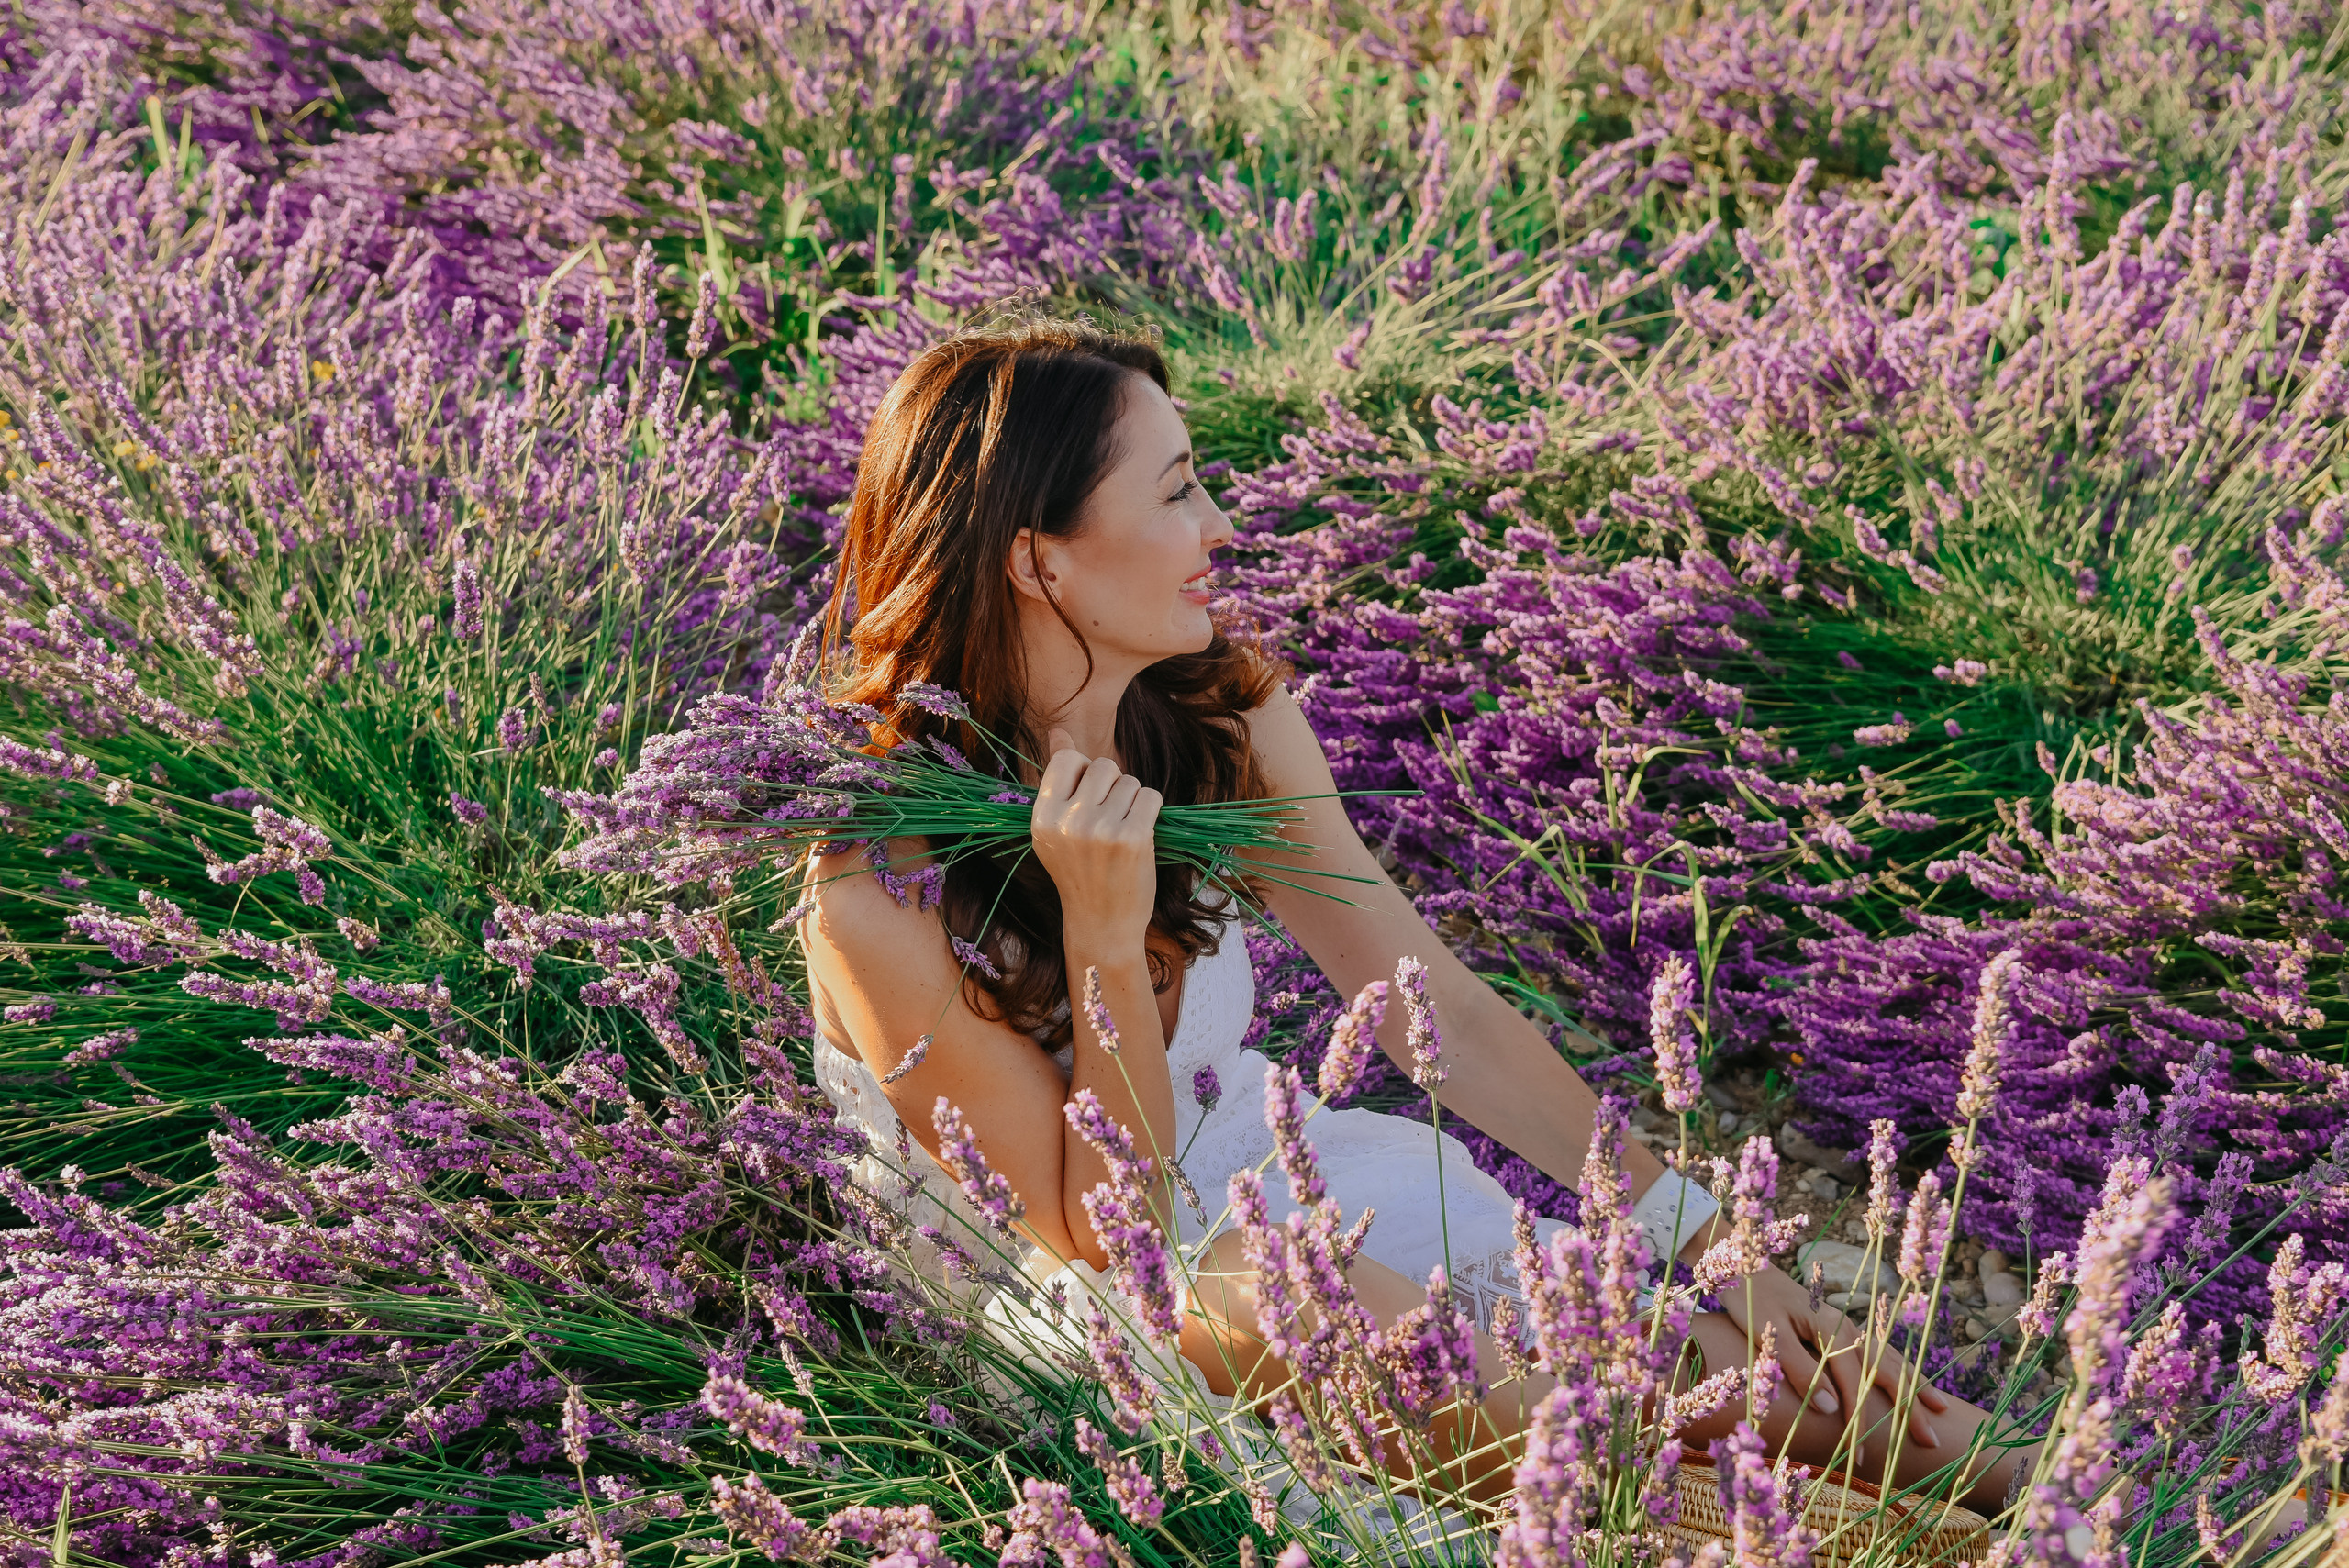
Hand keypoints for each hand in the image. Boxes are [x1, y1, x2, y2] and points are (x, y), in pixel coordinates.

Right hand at [1030, 727, 1161, 940]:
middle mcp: (1069, 821)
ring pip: (1130, 781)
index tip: (1090, 795)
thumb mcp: (1056, 828)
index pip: (1067, 759)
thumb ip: (1057, 779)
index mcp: (1043, 816)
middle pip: (1104, 766)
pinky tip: (1142, 832)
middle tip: (1110, 817)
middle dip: (1114, 785)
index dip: (1085, 770)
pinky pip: (1150, 796)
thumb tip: (1057, 731)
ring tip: (1123, 829)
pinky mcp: (1133, 838)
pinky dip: (1151, 809)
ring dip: (1134, 800)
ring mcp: (1101, 829)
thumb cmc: (1080, 872)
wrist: (1101, 923)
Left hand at [1715, 1259, 1950, 1450]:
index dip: (1858, 1422)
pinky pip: (1879, 1349)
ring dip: (1914, 1386)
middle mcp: (1847, 1326)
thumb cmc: (1750, 1299)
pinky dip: (1900, 1367)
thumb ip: (1799, 1370)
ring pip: (1889, 1359)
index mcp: (1832, 1329)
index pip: (1853, 1385)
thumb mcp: (1768, 1335)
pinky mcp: (1839, 1324)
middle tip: (1931, 1441)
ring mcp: (1846, 1324)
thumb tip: (1834, 1409)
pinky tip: (1909, 1378)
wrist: (1742, 1262)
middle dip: (1909, 1408)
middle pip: (1886, 1371)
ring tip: (1940, 1410)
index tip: (1861, 1455)